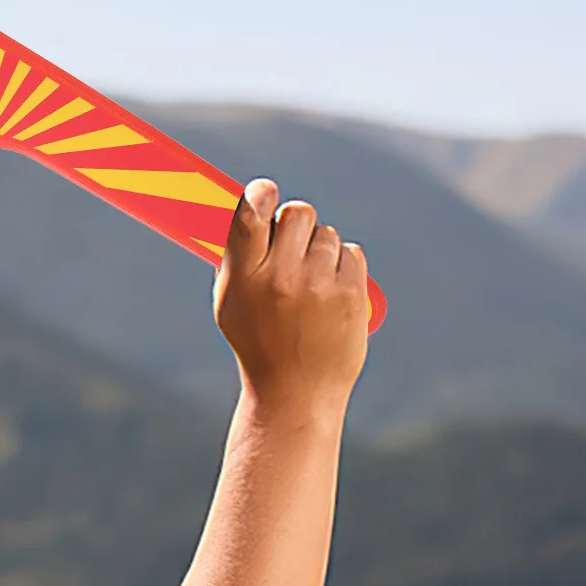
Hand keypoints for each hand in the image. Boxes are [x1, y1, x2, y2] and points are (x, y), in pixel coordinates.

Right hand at [213, 178, 370, 423]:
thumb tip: (248, 206)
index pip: (249, 216)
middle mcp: (278, 278)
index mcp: (242, 279)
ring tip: (311, 289)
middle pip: (297, 213)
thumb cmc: (259, 343)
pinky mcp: (349, 293)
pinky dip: (344, 268)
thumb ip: (239, 259)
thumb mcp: (233, 305)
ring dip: (322, 251)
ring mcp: (317, 285)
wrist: (295, 393)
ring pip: (327, 234)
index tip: (265, 192)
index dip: (260, 194)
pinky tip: (330, 297)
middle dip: (298, 224)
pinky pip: (352, 252)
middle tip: (293, 251)